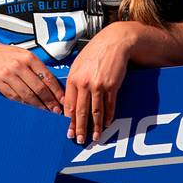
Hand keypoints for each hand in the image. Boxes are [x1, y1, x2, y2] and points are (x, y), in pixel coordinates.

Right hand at [0, 39, 63, 111]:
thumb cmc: (6, 55)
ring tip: (45, 112)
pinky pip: (13, 96)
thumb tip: (52, 86)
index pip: (47, 77)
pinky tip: (29, 108)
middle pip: (38, 88)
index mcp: (28, 57)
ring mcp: (7, 73)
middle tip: (56, 111)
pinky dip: (22, 104)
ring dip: (37, 106)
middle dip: (49, 102)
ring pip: (26, 95)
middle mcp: (18, 65)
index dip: (56, 91)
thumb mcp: (24, 55)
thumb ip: (36, 68)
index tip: (62, 101)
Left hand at [64, 23, 135, 144]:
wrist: (114, 42)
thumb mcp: (78, 65)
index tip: (68, 131)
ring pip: (95, 112)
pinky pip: (109, 106)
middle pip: (80, 112)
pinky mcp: (112, 86)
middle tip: (79, 140)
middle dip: (80, 128)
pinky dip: (108, 117)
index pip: (68, 105)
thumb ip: (73, 82)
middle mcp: (84, 83)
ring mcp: (98, 85)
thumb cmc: (95, 52)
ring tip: (95, 137)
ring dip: (95, 127)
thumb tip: (68, 101)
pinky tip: (106, 124)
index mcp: (73, 78)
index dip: (68, 121)